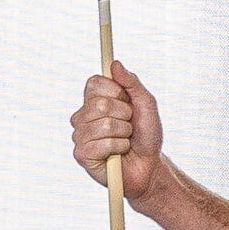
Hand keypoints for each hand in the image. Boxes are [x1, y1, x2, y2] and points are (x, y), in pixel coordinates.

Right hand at [71, 59, 163, 203]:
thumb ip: (132, 83)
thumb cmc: (146, 135)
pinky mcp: (82, 154)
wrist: (149, 166)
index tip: (127, 103)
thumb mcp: (146, 104)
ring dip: (124, 133)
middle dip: (125, 116)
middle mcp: (82, 116)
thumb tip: (115, 63)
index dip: (116, 92)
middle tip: (128, 126)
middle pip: (101, 104)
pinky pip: (104, 144)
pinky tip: (118, 153)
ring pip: (105, 125)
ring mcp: (80, 135)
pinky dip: (120, 147)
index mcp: (93, 100)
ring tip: (125, 140)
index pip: (95, 83)